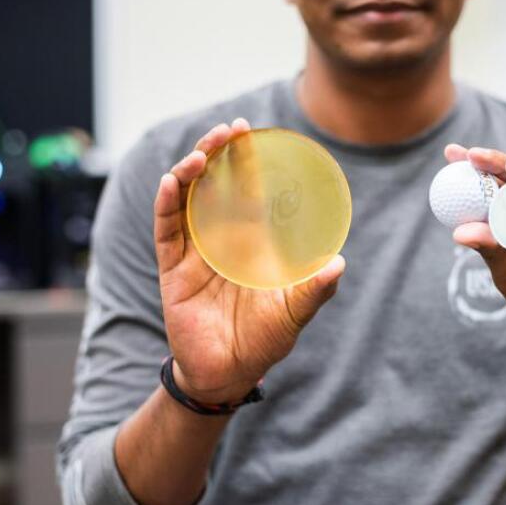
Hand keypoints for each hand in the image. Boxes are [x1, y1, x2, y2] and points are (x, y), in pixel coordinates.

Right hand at [155, 119, 344, 404]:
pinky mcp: (173, 268)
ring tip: (203, 154)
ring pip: (188, 198)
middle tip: (229, 130)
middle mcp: (221, 238)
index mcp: (251, 241)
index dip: (246, 161)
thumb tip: (339, 265)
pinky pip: (166, 230)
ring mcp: (195, 250)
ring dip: (192, 171)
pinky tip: (172, 182)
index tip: (251, 133)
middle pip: (215, 184)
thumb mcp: (294, 313)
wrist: (228, 374)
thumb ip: (314, 290)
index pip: (247, 190)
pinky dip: (167, 204)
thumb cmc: (264, 341)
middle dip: (219, 153)